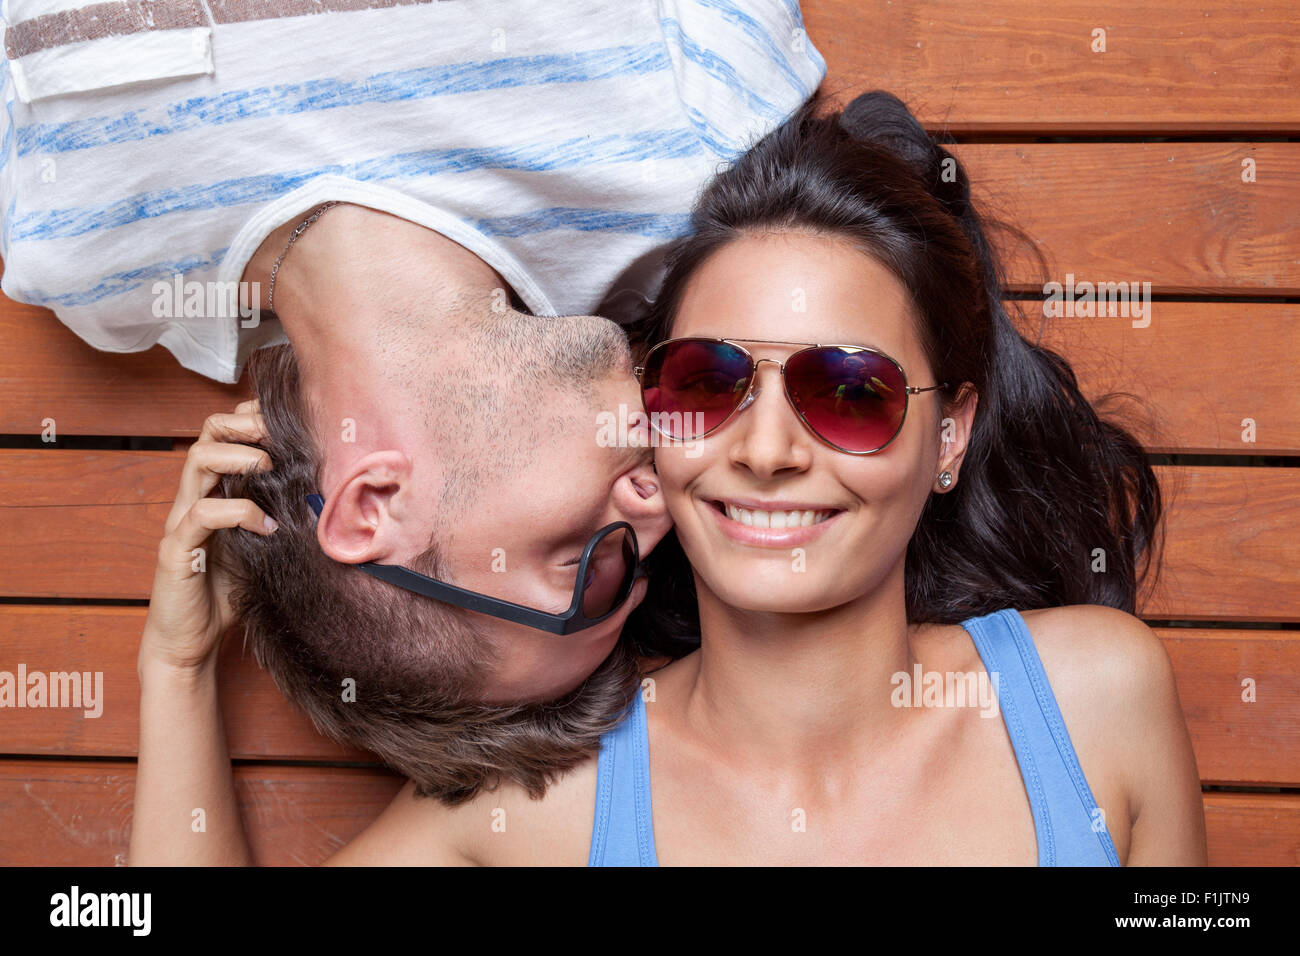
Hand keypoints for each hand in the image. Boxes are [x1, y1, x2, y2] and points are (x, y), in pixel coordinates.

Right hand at [139, 401, 275, 673]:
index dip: (253, 418)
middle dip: (245, 424)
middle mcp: (195, 497)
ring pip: (198, 460)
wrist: (189, 641)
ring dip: (240, 457)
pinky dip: (238, 512)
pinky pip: (201, 515)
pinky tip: (266, 526)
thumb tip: (334, 498)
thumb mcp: (265, 545)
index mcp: (215, 490)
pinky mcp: (177, 549)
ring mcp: (182, 520)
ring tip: (271, 469)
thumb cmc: (228, 591)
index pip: (226, 433)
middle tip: (278, 437)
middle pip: (208, 433)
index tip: (289, 423)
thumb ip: (284, 517)